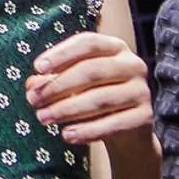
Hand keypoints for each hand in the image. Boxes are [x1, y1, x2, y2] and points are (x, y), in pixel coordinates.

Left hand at [30, 32, 155, 152]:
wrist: (126, 129)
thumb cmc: (93, 96)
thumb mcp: (72, 85)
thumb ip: (51, 80)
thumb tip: (33, 85)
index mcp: (115, 47)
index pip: (87, 42)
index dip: (61, 54)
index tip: (38, 68)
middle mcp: (132, 64)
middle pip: (91, 71)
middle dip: (58, 87)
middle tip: (33, 101)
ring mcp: (141, 90)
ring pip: (100, 99)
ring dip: (67, 110)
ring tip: (43, 118)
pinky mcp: (145, 116)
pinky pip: (113, 124)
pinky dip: (87, 131)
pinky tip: (67, 135)